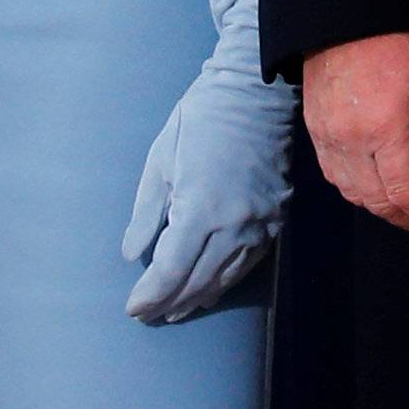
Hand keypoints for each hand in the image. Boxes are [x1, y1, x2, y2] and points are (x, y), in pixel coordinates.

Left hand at [124, 0, 294, 322]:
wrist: (257, 92)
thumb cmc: (201, 118)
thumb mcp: (161, 157)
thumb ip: (147, 211)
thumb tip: (133, 253)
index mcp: (200, 208)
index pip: (170, 270)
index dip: (150, 295)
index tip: (133, 308)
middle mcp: (234, 225)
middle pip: (197, 282)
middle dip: (169, 302)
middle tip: (148, 315)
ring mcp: (260, 224)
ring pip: (224, 278)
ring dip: (197, 297)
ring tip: (174, 311)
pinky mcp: (275, 219)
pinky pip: (247, 263)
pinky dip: (224, 280)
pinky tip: (209, 288)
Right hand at [303, 33, 408, 235]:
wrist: (346, 13)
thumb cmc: (397, 41)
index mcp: (386, 129)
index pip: (405, 193)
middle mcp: (353, 139)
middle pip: (377, 201)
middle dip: (404, 217)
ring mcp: (328, 135)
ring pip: (351, 193)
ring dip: (377, 206)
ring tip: (401, 206)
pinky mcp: (314, 127)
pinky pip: (332, 173)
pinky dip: (352, 189)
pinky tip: (371, 185)